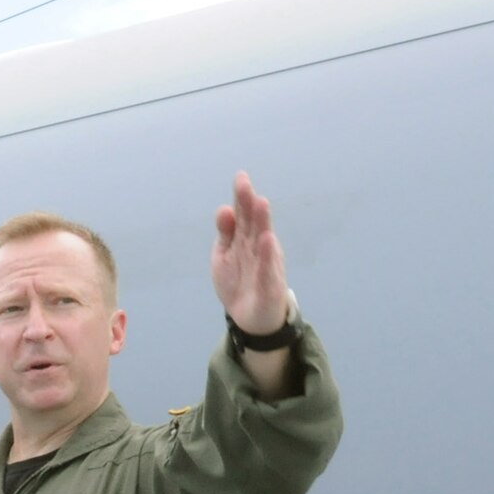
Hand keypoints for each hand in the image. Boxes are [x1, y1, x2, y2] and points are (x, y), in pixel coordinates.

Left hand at [212, 171, 290, 335]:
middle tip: (244, 183)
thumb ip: (225, 234)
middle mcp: (258, 247)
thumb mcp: (225, 255)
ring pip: (263, 240)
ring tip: (260, 203)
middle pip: (253, 223)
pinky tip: (266, 240)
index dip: (242, 198)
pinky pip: (267, 269)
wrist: (252, 316)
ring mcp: (265, 264)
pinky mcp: (269, 284)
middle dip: (249, 204)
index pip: (243, 215)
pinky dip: (266, 255)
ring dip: (262, 222)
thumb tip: (224, 210)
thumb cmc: (239, 281)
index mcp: (245, 239)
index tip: (240, 177)